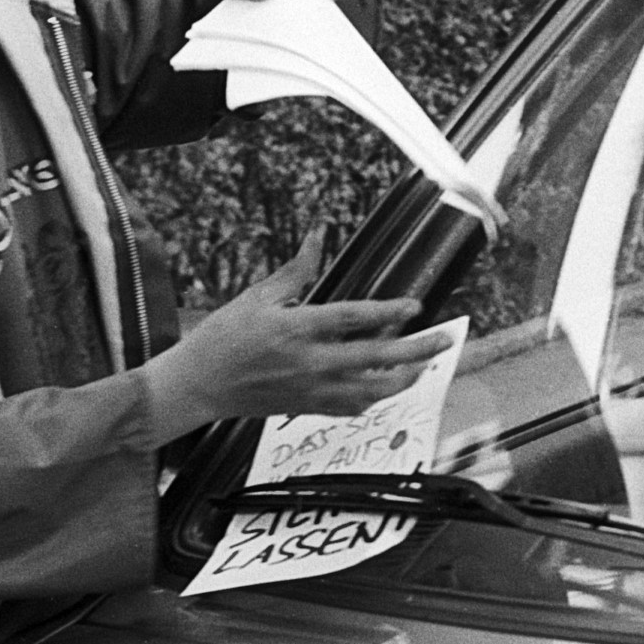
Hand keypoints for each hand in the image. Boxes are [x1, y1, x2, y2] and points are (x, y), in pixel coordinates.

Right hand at [141, 230, 454, 443]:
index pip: (355, 319)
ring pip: (372, 391)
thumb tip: (319, 235)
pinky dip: (375, 397)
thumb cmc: (224, 337)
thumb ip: (296, 270)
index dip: (389, 313)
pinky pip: (352, 407)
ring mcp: (311, 390)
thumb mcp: (258, 296)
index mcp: (297, 329)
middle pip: (376, 359)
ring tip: (423, 364)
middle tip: (445, 339)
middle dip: (417, 349)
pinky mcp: (307, 408)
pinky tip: (386, 385)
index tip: (416, 306)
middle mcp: (310, 363)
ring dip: (403, 378)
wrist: (199, 385)